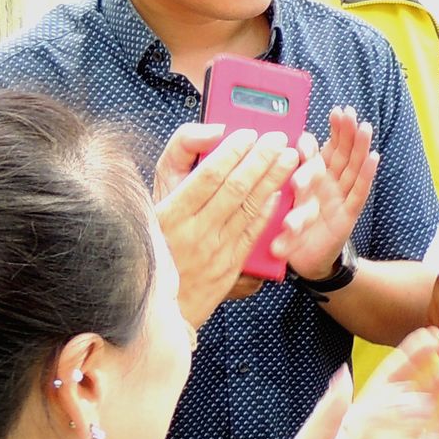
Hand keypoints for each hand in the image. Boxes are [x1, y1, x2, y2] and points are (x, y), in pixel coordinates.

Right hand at [154, 124, 299, 326]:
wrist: (152, 305)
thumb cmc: (151, 243)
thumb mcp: (149, 197)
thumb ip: (179, 155)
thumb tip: (213, 133)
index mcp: (168, 214)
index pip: (208, 175)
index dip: (232, 151)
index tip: (248, 133)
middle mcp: (193, 232)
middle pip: (235, 188)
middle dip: (260, 159)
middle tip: (278, 138)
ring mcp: (213, 252)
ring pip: (249, 208)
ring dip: (273, 179)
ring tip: (289, 157)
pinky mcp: (228, 268)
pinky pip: (252, 234)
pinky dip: (268, 211)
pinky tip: (280, 192)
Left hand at [271, 108, 379, 282]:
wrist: (300, 260)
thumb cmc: (285, 229)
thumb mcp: (278, 203)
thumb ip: (279, 181)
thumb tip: (269, 157)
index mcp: (306, 178)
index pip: (314, 152)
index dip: (320, 135)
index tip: (326, 117)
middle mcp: (324, 185)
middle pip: (337, 154)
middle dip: (342, 132)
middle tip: (345, 112)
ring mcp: (338, 198)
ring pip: (351, 167)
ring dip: (358, 146)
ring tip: (363, 126)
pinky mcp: (348, 215)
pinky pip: (359, 193)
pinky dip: (366, 174)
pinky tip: (374, 156)